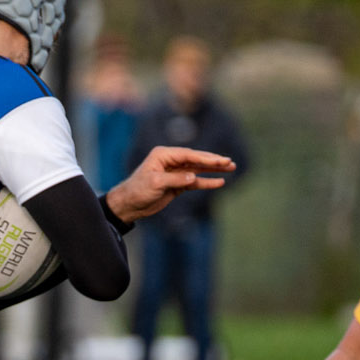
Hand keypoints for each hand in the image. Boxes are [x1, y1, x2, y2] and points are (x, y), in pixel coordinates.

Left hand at [105, 146, 233, 221]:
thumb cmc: (137, 190)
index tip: (220, 160)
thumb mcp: (155, 184)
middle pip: (196, 159)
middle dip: (213, 161)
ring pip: (198, 169)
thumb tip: (193, 177)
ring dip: (214, 170)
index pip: (189, 155)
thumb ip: (175, 179)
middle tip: (230, 162)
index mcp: (163, 155)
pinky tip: (219, 182)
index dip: (205, 158)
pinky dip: (207, 182)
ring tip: (231, 168)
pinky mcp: (177, 184)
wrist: (129, 204)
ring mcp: (175, 172)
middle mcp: (170, 161)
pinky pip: (195, 181)